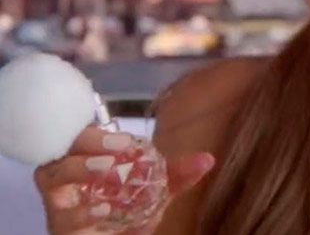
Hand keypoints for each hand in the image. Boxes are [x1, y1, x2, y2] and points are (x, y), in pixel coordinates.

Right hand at [33, 126, 214, 234]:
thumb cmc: (127, 212)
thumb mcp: (156, 193)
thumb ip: (177, 176)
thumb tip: (208, 159)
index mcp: (88, 155)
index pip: (87, 134)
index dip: (102, 133)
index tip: (129, 141)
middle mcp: (67, 173)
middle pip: (66, 147)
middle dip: (90, 143)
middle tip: (120, 147)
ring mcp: (59, 200)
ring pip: (51, 176)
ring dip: (80, 168)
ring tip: (108, 168)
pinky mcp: (58, 225)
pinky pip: (62, 215)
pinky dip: (81, 211)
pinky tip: (102, 208)